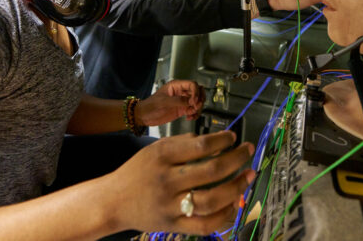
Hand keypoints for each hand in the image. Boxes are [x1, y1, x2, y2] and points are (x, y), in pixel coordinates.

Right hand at [110, 131, 255, 235]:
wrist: (113, 202)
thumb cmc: (138, 172)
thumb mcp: (155, 149)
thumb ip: (183, 143)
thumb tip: (215, 141)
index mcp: (161, 156)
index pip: (201, 145)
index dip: (223, 140)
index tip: (233, 137)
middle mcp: (167, 180)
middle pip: (211, 171)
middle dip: (236, 159)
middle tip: (248, 151)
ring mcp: (170, 206)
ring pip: (212, 199)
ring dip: (237, 187)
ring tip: (249, 175)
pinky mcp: (173, 226)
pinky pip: (205, 224)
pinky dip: (224, 215)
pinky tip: (235, 203)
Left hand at [136, 80, 204, 126]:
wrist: (144, 116)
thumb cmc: (151, 106)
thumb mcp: (163, 102)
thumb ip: (178, 101)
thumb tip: (192, 101)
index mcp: (176, 86)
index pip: (192, 84)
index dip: (196, 92)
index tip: (194, 102)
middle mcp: (181, 92)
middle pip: (198, 92)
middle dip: (200, 100)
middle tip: (196, 107)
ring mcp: (182, 101)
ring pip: (197, 102)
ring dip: (198, 108)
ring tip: (191, 114)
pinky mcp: (182, 110)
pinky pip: (193, 110)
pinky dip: (195, 114)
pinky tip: (189, 118)